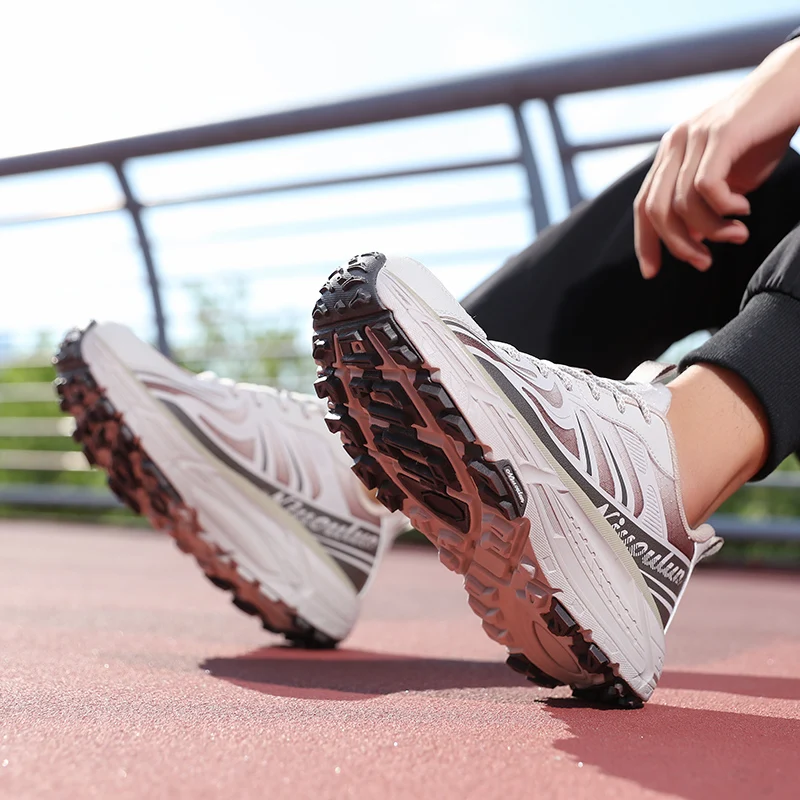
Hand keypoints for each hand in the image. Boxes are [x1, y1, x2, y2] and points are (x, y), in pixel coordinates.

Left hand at [634, 38, 799, 278]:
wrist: (796, 86)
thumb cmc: (764, 134)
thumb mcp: (729, 179)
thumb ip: (704, 206)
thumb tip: (691, 240)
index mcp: (671, 155)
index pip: (644, 206)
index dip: (645, 242)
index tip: (652, 272)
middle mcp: (675, 143)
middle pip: (655, 210)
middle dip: (677, 244)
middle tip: (704, 263)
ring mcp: (695, 136)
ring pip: (682, 203)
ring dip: (711, 230)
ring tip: (737, 235)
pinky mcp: (720, 133)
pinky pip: (706, 186)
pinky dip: (723, 207)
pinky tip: (743, 209)